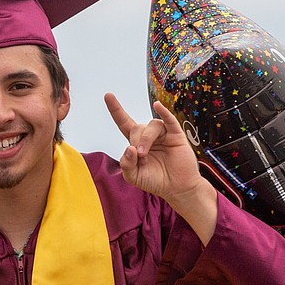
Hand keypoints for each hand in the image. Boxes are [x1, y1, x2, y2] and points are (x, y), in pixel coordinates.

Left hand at [105, 93, 216, 241]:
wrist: (177, 188)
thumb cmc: (156, 181)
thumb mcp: (134, 176)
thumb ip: (126, 164)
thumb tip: (130, 148)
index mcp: (136, 143)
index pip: (124, 122)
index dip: (116, 110)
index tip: (108, 95)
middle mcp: (149, 136)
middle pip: (137, 128)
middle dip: (136, 141)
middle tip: (140, 158)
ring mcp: (163, 134)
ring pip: (151, 126)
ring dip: (145, 139)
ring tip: (144, 155)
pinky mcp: (176, 135)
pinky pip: (169, 120)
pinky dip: (163, 112)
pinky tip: (157, 106)